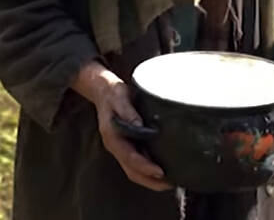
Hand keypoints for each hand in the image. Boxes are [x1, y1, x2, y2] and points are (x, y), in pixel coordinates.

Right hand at [72, 61, 171, 190]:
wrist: (103, 90)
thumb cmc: (113, 92)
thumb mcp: (119, 96)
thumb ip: (128, 111)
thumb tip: (139, 125)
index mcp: (112, 136)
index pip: (129, 157)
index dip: (145, 167)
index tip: (160, 172)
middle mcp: (116, 146)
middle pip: (132, 171)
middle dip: (150, 181)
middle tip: (171, 184)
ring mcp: (121, 147)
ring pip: (134, 170)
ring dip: (150, 179)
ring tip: (170, 182)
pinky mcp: (127, 145)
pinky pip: (136, 163)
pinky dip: (148, 170)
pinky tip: (162, 170)